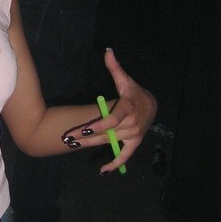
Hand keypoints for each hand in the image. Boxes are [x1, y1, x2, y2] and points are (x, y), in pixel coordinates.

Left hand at [62, 49, 156, 172]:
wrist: (152, 105)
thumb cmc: (134, 92)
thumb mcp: (125, 79)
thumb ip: (115, 68)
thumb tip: (108, 51)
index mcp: (128, 108)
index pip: (112, 119)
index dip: (98, 124)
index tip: (84, 129)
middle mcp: (131, 124)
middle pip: (106, 132)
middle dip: (86, 135)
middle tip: (69, 138)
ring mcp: (133, 135)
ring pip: (109, 141)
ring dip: (92, 145)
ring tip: (73, 145)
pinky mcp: (134, 143)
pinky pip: (125, 156)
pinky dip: (115, 164)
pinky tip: (102, 170)